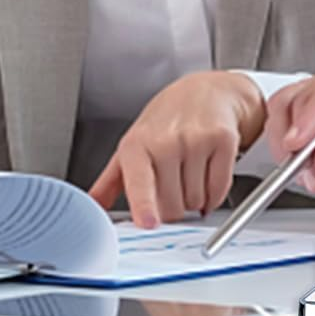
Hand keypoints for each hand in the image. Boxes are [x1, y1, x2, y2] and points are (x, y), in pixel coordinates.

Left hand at [89, 70, 265, 226]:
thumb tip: (92, 209)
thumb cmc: (166, 122)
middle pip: (172, 206)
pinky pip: (219, 190)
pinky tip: (207, 177)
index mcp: (137, 145)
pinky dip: (214, 194)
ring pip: (196, 201)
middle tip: (173, 185)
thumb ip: (111, 182)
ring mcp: (196, 139)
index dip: (145, 205)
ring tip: (190, 175)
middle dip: (173, 208)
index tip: (148, 223)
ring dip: (195, 200)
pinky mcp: (223, 140)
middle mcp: (166, 140)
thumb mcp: (132, 145)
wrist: (204, 92)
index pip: (139, 181)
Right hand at [264, 59, 314, 196]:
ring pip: (284, 107)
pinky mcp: (309, 111)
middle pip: (300, 97)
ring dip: (286, 145)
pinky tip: (306, 171)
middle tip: (304, 170)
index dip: (308, 118)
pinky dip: (285, 150)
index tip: (296, 145)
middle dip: (296, 138)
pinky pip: (283, 123)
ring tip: (309, 174)